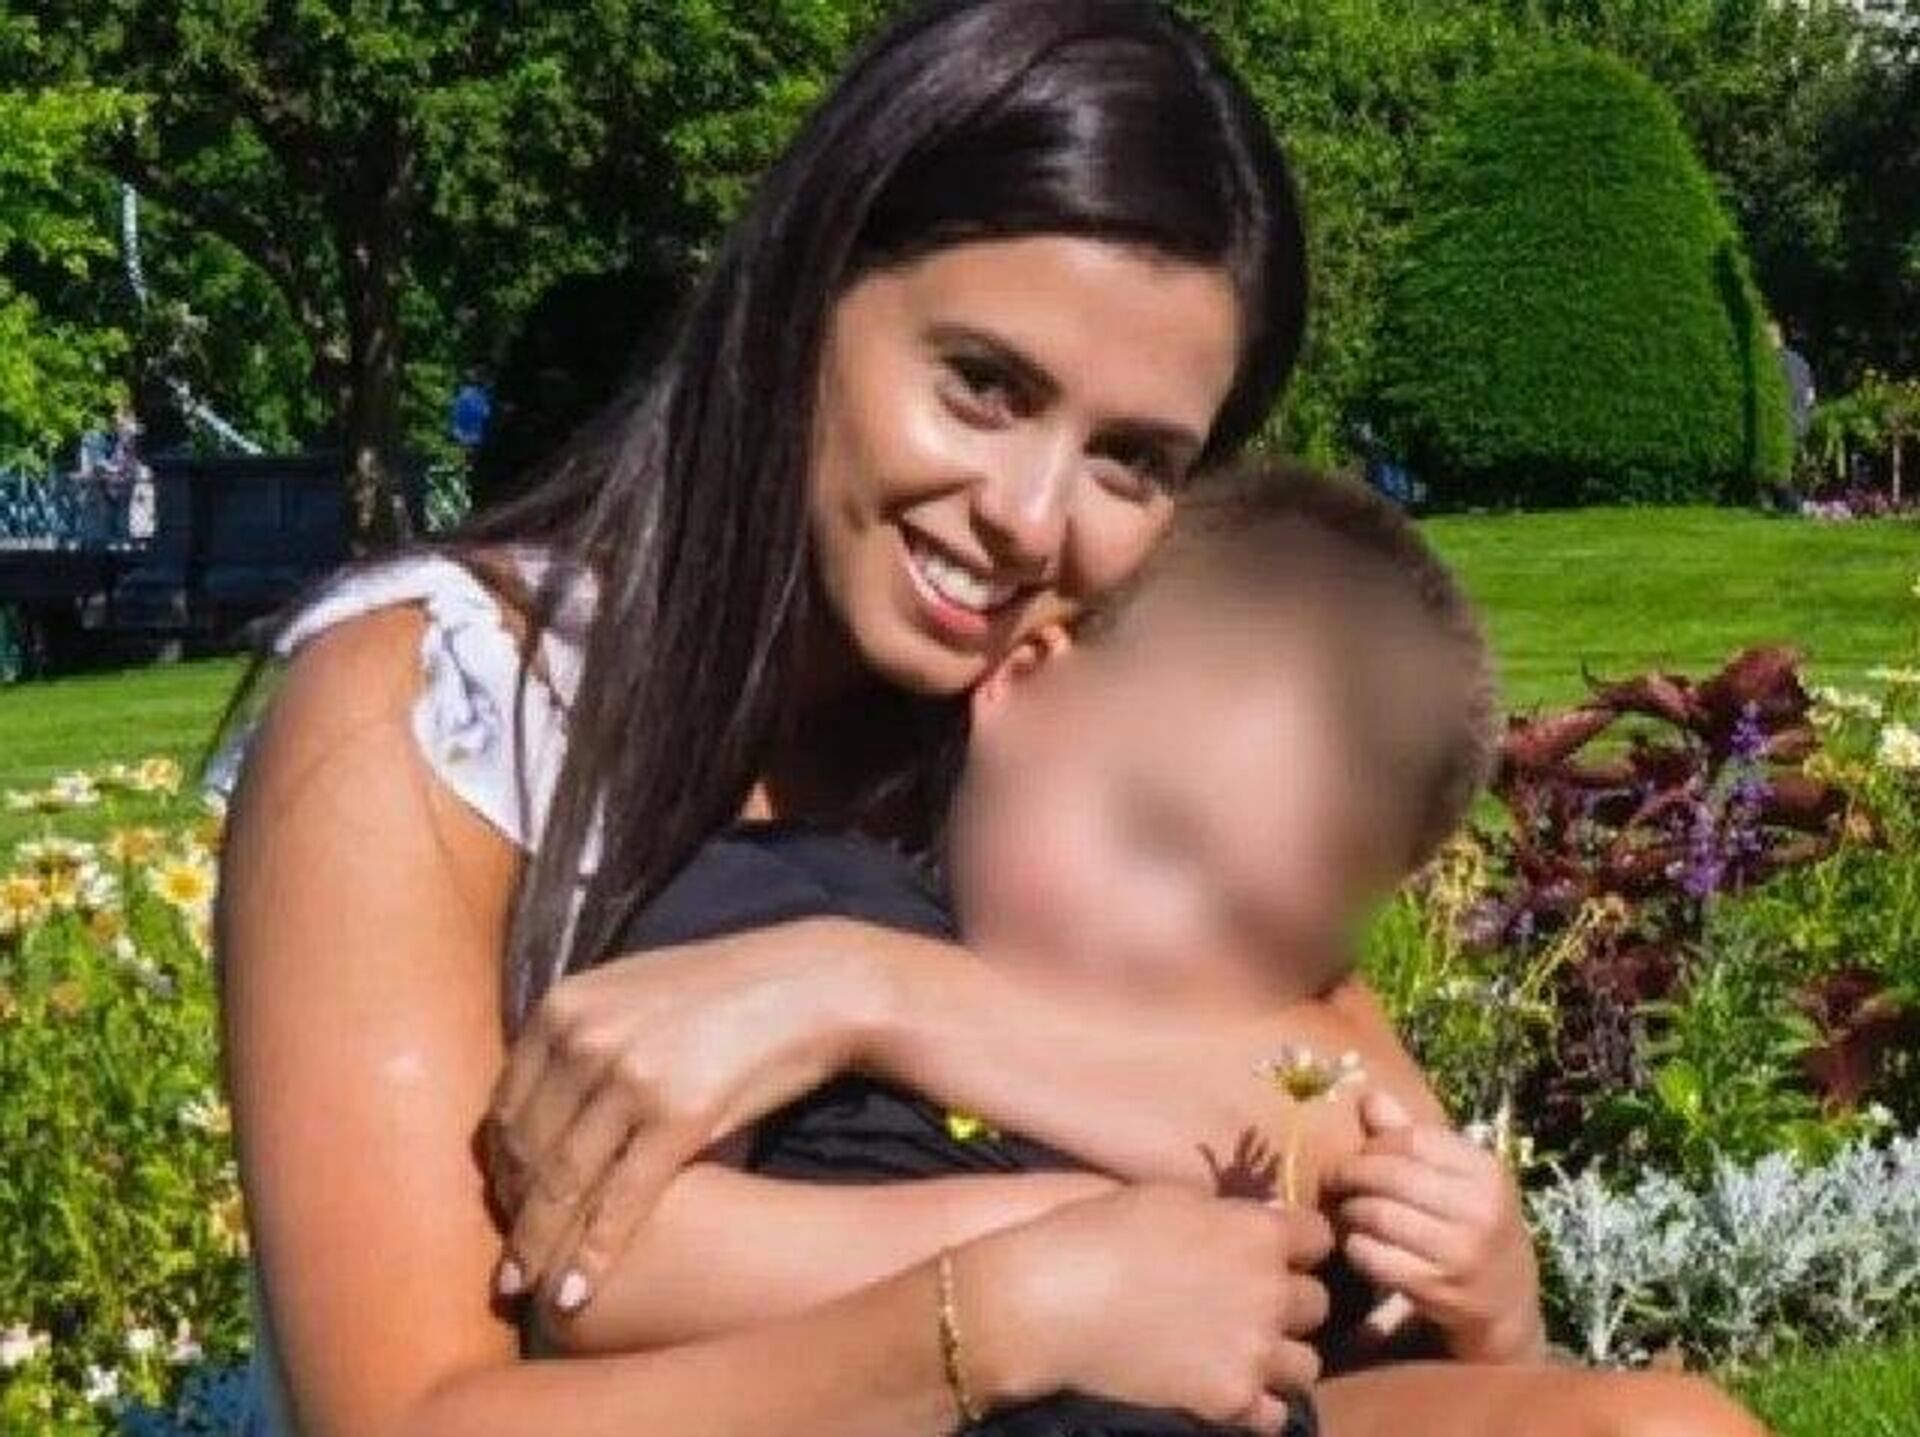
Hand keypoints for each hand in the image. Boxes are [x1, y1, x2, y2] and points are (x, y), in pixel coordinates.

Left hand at [484, 917, 881, 1313]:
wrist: (815, 983)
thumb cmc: (729, 992)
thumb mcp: (634, 991)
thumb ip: (581, 1033)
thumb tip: (539, 1093)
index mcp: (565, 1004)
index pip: (505, 1106)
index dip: (500, 1169)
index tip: (505, 1208)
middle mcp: (585, 1037)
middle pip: (525, 1149)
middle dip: (513, 1215)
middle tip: (508, 1265)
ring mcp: (630, 1076)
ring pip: (561, 1184)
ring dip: (537, 1248)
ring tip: (524, 1293)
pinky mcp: (680, 1116)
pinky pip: (620, 1202)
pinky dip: (591, 1255)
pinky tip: (573, 1293)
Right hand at [964, 1186, 1333, 1434]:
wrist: (1052, 1302)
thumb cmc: (1102, 1232)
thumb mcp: (1170, 1198)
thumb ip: (1228, 1214)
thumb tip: (1264, 1222)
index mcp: (1259, 1234)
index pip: (1319, 1236)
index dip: (1296, 1241)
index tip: (1271, 1247)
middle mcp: (1271, 1293)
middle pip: (1315, 1301)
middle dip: (1285, 1298)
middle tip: (1246, 1300)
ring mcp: (1254, 1352)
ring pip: (1306, 1363)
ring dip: (1278, 1353)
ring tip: (1241, 1348)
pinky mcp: (1230, 1400)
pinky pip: (1275, 1414)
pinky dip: (1258, 1403)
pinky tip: (1229, 1386)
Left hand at [1324, 1092, 1545, 1363]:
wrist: (1506, 1300)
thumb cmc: (1472, 1223)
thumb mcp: (1460, 1177)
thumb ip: (1413, 1136)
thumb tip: (1368, 1096)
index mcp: (1486, 1172)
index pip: (1412, 1139)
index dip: (1375, 1144)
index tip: (1360, 1153)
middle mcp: (1479, 1209)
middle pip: (1389, 1175)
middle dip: (1351, 1173)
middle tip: (1334, 1179)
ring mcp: (1458, 1252)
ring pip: (1376, 1213)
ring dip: (1349, 1210)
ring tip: (1346, 1209)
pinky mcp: (1434, 1288)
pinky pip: (1371, 1254)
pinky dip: (1355, 1245)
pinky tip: (1358, 1242)